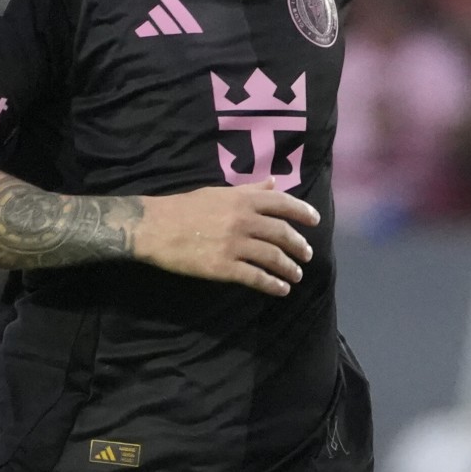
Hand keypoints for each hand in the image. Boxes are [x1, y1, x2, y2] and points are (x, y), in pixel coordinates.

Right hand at [133, 179, 318, 295]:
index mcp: (243, 199)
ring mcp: (235, 245)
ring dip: (289, 267)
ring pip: (273, 257)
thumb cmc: (184, 207)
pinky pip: (256, 277)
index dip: (302, 212)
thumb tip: (273, 182)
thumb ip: (249, 190)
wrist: (155, 227)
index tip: (314, 221)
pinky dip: (272, 284)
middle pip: (282, 234)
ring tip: (296, 274)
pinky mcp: (224, 267)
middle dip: (298, 245)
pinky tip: (281, 289)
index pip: (282, 203)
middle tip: (307, 255)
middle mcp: (244, 220)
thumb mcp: (219, 192)